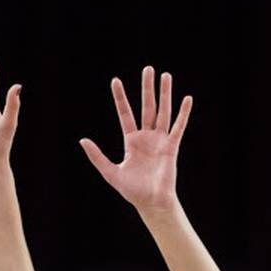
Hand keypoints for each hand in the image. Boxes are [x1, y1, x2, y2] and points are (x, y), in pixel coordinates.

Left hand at [80, 66, 192, 214]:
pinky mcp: (172, 147)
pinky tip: (187, 99)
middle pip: (147, 107)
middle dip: (147, 88)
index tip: (115, 80)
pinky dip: (183, 113)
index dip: (120, 97)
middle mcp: (147, 137)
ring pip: (163, 112)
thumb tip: (82, 140)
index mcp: (132, 141)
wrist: (151, 202)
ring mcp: (160, 140)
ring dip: (165, 94)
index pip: (125, 113)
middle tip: (148, 68)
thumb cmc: (132, 190)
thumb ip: (97, 156)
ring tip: (165, 75)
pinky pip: (178, 127)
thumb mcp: (110, 172)